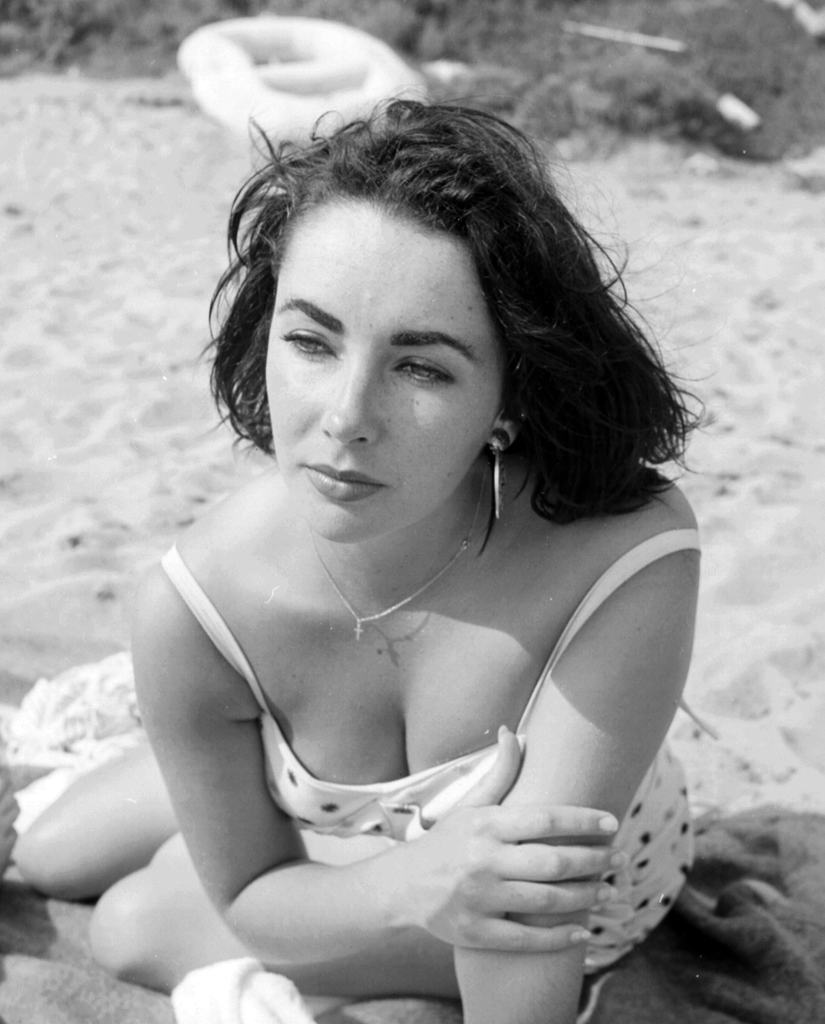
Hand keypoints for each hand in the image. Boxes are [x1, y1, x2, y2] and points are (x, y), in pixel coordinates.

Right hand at [396, 726, 622, 952]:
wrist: (400, 887)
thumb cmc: (445, 841)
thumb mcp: (469, 805)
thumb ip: (499, 773)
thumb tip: (513, 732)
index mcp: (485, 825)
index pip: (544, 819)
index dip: (583, 820)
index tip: (613, 822)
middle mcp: (483, 860)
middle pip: (553, 862)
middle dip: (595, 861)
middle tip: (622, 860)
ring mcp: (480, 899)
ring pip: (546, 901)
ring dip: (586, 898)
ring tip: (610, 891)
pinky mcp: (476, 934)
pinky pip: (526, 939)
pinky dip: (559, 938)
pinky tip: (583, 931)